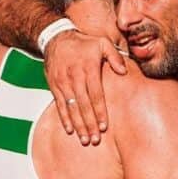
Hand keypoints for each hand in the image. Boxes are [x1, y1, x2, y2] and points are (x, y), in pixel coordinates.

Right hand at [44, 30, 126, 145]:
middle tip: (95, 140)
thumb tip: (123, 71)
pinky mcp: (54, 86)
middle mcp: (75, 77)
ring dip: (78, 125)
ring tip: (85, 140)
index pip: (95, 94)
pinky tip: (70, 130)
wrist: (56, 38)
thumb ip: (114, 56)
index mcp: (88, 68)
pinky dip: (64, 118)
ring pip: (71, 108)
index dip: (99, 111)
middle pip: (83, 105)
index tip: (104, 126)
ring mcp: (63, 82)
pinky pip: (59, 105)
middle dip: (90, 124)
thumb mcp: (102, 42)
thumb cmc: (84, 43)